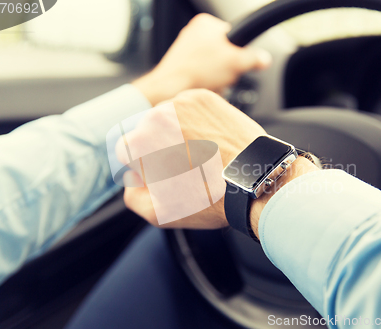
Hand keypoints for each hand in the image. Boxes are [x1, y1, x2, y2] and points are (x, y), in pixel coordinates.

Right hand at [120, 89, 265, 228]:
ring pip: (168, 117)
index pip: (127, 149)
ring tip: (200, 153)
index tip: (159, 171)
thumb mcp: (158, 213)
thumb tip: (133, 178)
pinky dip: (196, 121)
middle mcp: (156, 117)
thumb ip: (133, 195)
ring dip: (177, 131)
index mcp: (139, 143)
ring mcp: (181, 103)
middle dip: (159, 147)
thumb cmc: (210, 198)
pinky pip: (189, 108)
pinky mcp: (203, 97)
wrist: (253, 181)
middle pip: (147, 131)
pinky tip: (209, 140)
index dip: (142, 164)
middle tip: (183, 165)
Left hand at [132, 13, 270, 105]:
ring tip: (212, 83)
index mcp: (206, 23)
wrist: (169, 90)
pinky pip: (203, 76)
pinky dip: (206, 84)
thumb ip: (254, 58)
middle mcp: (194, 34)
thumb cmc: (196, 71)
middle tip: (223, 76)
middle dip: (227, 69)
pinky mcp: (182, 67)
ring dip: (218, 79)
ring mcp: (186, 51)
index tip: (237, 62)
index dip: (239, 53)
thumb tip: (264, 59)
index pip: (234, 37)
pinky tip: (203, 88)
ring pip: (214, 66)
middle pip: (225, 53)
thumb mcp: (236, 62)